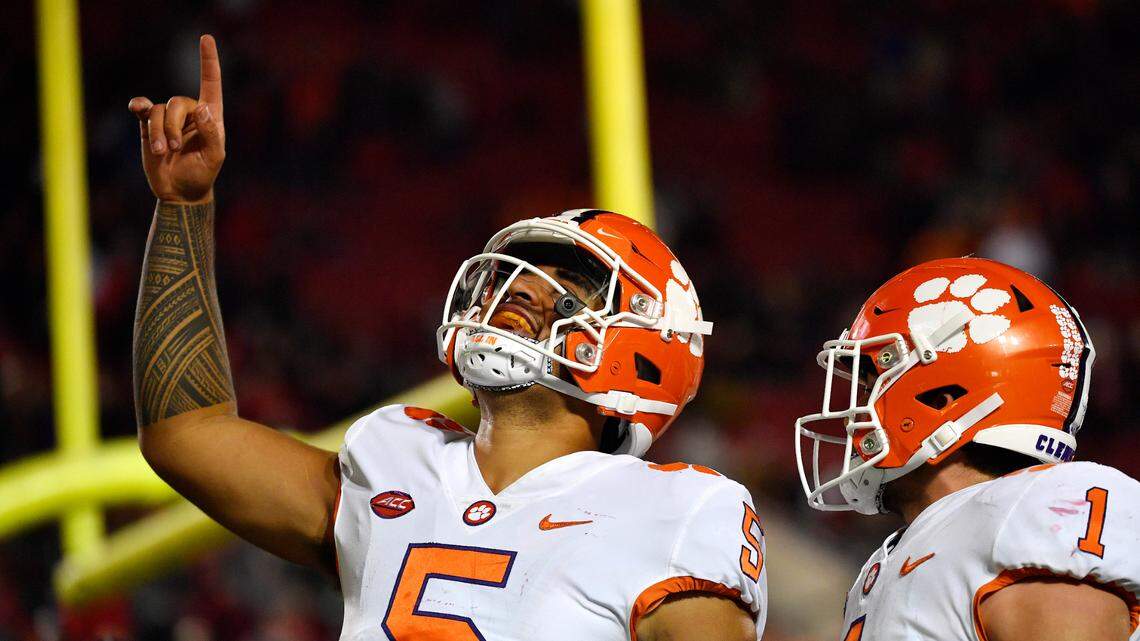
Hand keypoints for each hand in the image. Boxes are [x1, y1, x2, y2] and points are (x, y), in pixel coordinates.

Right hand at [129, 35, 224, 202]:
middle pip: (177, 102)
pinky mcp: (149, 126)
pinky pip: (143, 109)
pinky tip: (136, 109)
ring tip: (160, 151)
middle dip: (173, 125)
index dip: (208, 61)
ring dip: (157, 131)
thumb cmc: (202, 174)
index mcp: (211, 117)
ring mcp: (168, 119)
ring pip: (157, 110)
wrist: (179, 191)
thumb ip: (211, 134)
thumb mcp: (214, 157)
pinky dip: (139, 107)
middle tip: (173, 148)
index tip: (206, 38)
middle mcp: (190, 113)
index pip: (211, 84)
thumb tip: (203, 109)